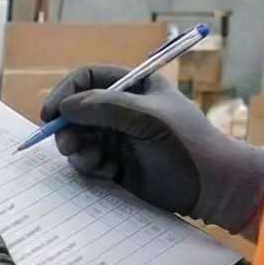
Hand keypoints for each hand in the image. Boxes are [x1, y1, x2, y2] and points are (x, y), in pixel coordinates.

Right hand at [40, 66, 263, 231]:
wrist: (212, 186)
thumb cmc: (186, 143)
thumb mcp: (147, 118)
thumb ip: (105, 108)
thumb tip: (65, 108)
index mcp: (134, 87)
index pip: (88, 78)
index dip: (66, 92)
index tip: (51, 113)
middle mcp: (122, 110)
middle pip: (76, 111)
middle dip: (69, 129)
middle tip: (68, 146)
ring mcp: (117, 138)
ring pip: (78, 139)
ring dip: (79, 152)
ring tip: (97, 164)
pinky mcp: (115, 164)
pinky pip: (87, 162)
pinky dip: (91, 168)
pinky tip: (111, 174)